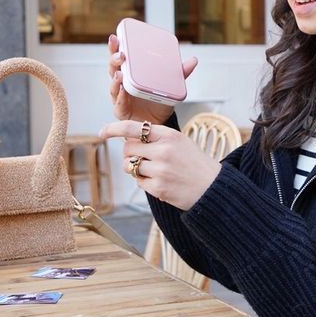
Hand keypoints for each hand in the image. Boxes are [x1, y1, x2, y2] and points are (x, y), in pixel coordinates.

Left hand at [99, 120, 220, 210]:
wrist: (213, 187)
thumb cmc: (194, 163)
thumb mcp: (180, 142)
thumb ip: (157, 137)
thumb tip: (127, 138)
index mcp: (169, 135)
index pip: (133, 128)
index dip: (114, 128)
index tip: (102, 132)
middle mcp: (164, 151)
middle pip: (128, 149)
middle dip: (130, 154)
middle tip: (143, 158)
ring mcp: (161, 170)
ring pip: (129, 166)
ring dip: (134, 168)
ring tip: (152, 170)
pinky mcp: (159, 188)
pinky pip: (138, 182)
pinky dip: (144, 182)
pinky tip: (160, 182)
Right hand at [107, 33, 197, 125]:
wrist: (160, 121)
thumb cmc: (159, 100)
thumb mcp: (170, 84)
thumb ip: (180, 73)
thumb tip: (193, 60)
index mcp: (131, 73)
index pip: (120, 57)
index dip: (115, 47)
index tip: (115, 37)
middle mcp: (122, 83)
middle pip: (113, 68)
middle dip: (114, 59)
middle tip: (121, 54)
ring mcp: (120, 96)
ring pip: (113, 85)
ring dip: (116, 78)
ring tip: (121, 72)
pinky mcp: (121, 110)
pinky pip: (119, 103)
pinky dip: (121, 97)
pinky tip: (123, 91)